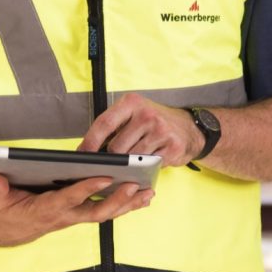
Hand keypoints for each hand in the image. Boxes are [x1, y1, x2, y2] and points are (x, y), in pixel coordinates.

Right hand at [0, 173, 152, 246]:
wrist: (4, 230)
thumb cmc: (0, 211)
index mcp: (45, 209)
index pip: (69, 198)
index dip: (87, 188)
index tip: (105, 176)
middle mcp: (64, 216)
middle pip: (96, 210)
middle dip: (118, 200)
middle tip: (137, 187)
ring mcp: (73, 217)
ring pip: (104, 212)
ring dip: (127, 205)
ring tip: (148, 193)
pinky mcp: (77, 214)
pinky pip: (103, 210)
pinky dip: (123, 205)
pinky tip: (139, 197)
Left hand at [78, 92, 201, 166]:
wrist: (189, 128)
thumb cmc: (155, 122)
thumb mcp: (134, 113)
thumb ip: (113, 126)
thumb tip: (86, 149)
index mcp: (132, 103)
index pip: (105, 123)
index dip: (90, 141)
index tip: (82, 154)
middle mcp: (146, 114)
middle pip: (116, 147)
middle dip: (111, 159)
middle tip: (112, 164)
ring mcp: (161, 131)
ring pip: (132, 159)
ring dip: (129, 166)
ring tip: (132, 163)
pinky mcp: (172, 147)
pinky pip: (149, 165)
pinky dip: (145, 168)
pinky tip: (148, 163)